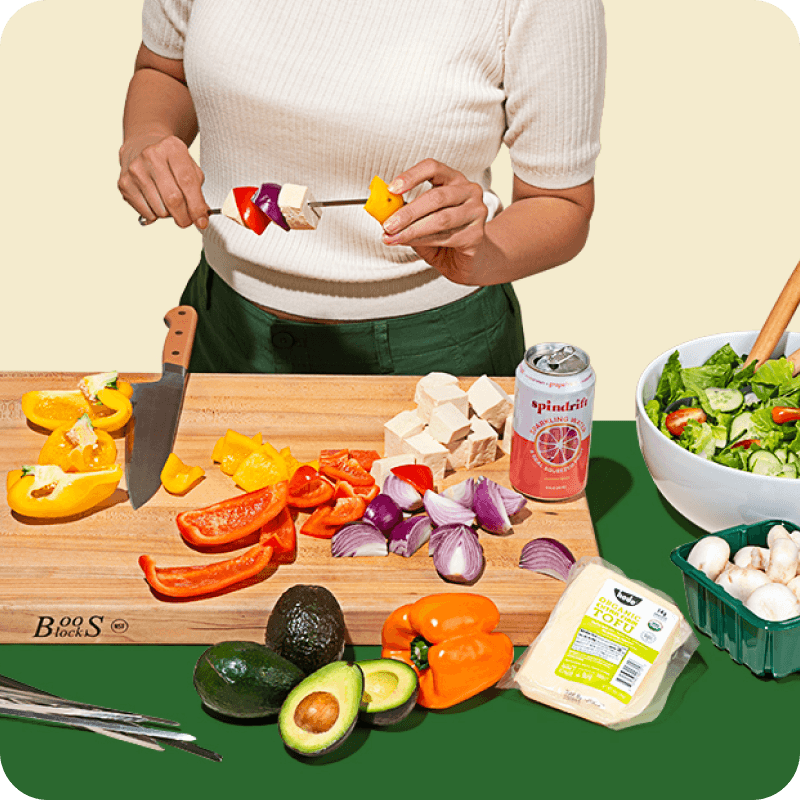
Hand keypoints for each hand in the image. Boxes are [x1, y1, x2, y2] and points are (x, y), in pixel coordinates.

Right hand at [118, 133, 208, 228]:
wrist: (142, 148)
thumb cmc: (169, 161)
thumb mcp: (189, 167)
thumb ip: (198, 191)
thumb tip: (201, 217)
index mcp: (172, 148)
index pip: (187, 182)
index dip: (197, 206)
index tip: (202, 221)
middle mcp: (151, 156)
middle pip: (173, 198)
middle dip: (184, 217)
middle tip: (187, 220)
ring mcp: (136, 170)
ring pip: (160, 209)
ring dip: (169, 214)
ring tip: (168, 202)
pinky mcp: (125, 183)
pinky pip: (147, 212)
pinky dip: (155, 214)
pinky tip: (155, 201)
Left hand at [381, 159, 488, 283]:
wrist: (465, 259)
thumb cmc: (442, 234)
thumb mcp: (421, 219)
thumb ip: (406, 213)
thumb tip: (383, 214)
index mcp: (453, 179)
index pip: (433, 168)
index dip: (411, 176)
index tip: (392, 189)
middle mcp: (469, 191)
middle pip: (436, 197)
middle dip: (408, 212)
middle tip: (388, 224)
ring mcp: (476, 212)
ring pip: (440, 219)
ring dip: (413, 229)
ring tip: (394, 236)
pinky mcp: (476, 234)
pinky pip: (446, 237)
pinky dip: (423, 241)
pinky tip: (409, 243)